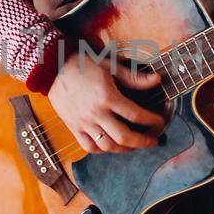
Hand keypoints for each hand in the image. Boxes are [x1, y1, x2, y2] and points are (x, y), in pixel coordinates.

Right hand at [48, 52, 163, 152]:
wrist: (53, 68)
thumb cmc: (84, 64)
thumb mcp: (111, 66)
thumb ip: (134, 77)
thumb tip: (157, 80)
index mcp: (107, 97)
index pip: (135, 115)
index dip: (152, 121)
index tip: (160, 122)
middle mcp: (96, 113)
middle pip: (124, 137)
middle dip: (143, 142)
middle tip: (154, 141)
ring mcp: (83, 123)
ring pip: (108, 146)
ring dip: (126, 149)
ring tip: (135, 145)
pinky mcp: (73, 127)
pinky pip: (90, 147)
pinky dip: (103, 150)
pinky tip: (112, 145)